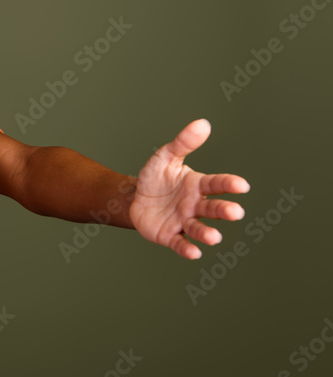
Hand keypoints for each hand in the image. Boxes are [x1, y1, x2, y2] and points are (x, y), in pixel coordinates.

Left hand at [129, 118, 249, 259]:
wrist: (135, 197)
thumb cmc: (156, 177)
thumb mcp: (166, 157)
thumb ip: (183, 143)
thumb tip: (203, 123)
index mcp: (198, 185)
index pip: (216, 184)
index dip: (228, 184)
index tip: (242, 185)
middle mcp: (195, 205)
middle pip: (213, 209)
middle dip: (224, 211)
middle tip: (235, 212)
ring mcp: (184, 221)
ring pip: (199, 229)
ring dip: (207, 234)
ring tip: (214, 237)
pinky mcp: (170, 236)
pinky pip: (180, 243)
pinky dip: (187, 249)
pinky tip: (194, 253)